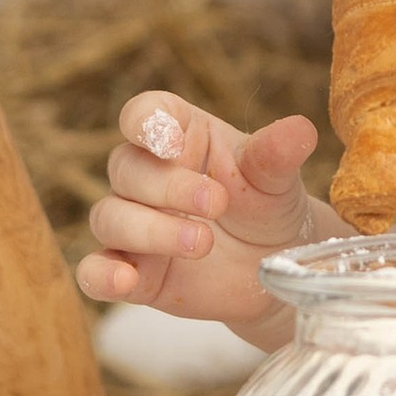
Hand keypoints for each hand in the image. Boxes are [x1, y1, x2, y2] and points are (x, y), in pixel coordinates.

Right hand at [82, 93, 326, 338]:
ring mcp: (135, 224)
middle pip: (125, 167)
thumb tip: (301, 130)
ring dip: (150, 230)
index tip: (171, 141)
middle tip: (217, 203)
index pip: (142, 114)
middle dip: (168, 186)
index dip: (146, 123)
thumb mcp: (277, 179)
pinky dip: (103, 275)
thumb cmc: (269, 206)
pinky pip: (95, 271)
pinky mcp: (134, 273)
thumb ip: (277, 155)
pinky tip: (125, 281)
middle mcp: (148, 177)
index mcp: (179, 137)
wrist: (276, 266)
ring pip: (109, 217)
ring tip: (203, 244)